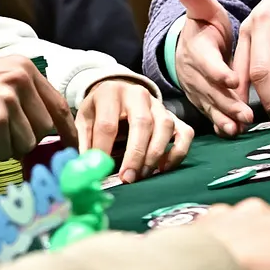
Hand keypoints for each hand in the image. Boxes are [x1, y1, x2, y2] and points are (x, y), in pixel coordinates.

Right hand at [0, 57, 77, 159]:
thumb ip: (25, 98)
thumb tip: (50, 130)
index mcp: (25, 68)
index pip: (58, 105)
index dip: (67, 131)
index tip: (70, 147)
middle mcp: (20, 79)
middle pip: (44, 129)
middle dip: (25, 140)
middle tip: (1, 136)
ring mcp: (7, 98)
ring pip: (26, 143)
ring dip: (5, 147)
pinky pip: (4, 152)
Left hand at [78, 77, 194, 182]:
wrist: (118, 92)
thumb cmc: (100, 110)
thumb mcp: (85, 119)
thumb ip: (85, 141)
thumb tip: (87, 167)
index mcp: (110, 93)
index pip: (108, 124)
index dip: (104, 149)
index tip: (100, 170)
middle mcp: (138, 95)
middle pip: (142, 123)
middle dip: (135, 154)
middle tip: (127, 178)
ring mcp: (159, 104)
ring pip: (165, 127)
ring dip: (154, 155)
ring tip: (142, 175)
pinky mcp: (174, 115)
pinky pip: (185, 133)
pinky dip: (177, 153)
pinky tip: (163, 168)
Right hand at [171, 0, 250, 137]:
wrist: (190, 48)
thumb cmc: (204, 28)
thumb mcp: (203, 10)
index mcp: (196, 50)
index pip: (206, 61)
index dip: (217, 71)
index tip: (231, 78)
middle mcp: (194, 73)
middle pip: (211, 90)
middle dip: (228, 102)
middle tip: (246, 113)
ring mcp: (197, 90)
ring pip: (211, 105)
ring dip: (226, 117)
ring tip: (241, 126)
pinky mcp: (203, 102)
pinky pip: (212, 115)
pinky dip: (221, 124)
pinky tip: (234, 133)